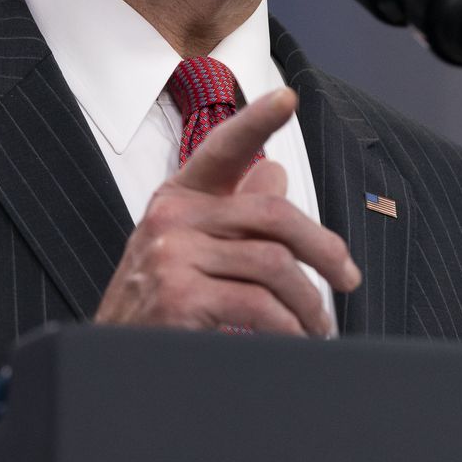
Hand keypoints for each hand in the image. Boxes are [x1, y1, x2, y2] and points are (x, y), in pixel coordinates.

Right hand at [93, 88, 360, 335]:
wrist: (114, 364)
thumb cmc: (160, 308)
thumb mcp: (191, 251)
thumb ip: (233, 215)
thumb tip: (275, 173)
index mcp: (177, 199)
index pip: (222, 150)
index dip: (256, 120)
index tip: (287, 97)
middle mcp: (170, 218)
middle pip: (272, 214)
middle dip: (324, 249)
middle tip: (347, 279)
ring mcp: (171, 256)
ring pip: (274, 264)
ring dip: (309, 304)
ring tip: (316, 327)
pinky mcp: (179, 297)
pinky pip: (260, 306)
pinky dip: (289, 329)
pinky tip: (293, 341)